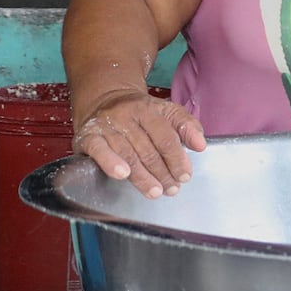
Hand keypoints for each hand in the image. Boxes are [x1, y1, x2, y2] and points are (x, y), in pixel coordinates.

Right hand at [73, 89, 206, 197]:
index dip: (177, 158)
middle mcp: (127, 115)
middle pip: (148, 149)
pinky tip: (123, 175)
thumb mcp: (165, 111)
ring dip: (143, 177)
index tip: (185, 175)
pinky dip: (111, 163)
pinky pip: (99, 151)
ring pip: (128, 154)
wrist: (105, 99)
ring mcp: (107, 125)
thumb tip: (201, 145)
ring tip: (155, 191)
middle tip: (172, 188)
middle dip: (162, 172)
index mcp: (148, 108)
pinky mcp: (89, 136)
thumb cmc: (140, 112)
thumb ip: (186, 125)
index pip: (166, 136)